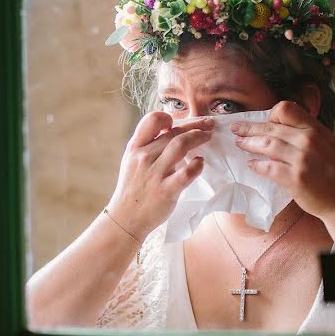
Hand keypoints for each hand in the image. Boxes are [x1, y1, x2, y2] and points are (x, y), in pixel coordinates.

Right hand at [106, 111, 212, 239]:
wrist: (126, 217)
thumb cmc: (132, 189)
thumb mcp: (131, 162)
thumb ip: (146, 147)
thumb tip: (168, 132)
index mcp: (134, 148)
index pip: (151, 120)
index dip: (166, 118)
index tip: (176, 124)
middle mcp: (143, 158)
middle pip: (173, 132)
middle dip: (195, 125)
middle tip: (207, 125)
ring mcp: (154, 174)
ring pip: (180, 145)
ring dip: (198, 137)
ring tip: (207, 137)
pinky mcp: (166, 190)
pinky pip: (187, 172)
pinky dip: (197, 165)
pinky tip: (200, 163)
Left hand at [231, 100, 334, 238]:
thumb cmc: (332, 169)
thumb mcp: (325, 142)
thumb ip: (304, 133)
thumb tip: (276, 124)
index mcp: (316, 129)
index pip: (286, 110)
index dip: (271, 115)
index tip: (264, 123)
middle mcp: (309, 141)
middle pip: (271, 127)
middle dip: (249, 128)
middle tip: (236, 129)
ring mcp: (302, 160)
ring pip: (266, 145)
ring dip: (249, 144)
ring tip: (239, 144)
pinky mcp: (296, 179)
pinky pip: (269, 168)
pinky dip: (257, 165)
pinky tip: (251, 164)